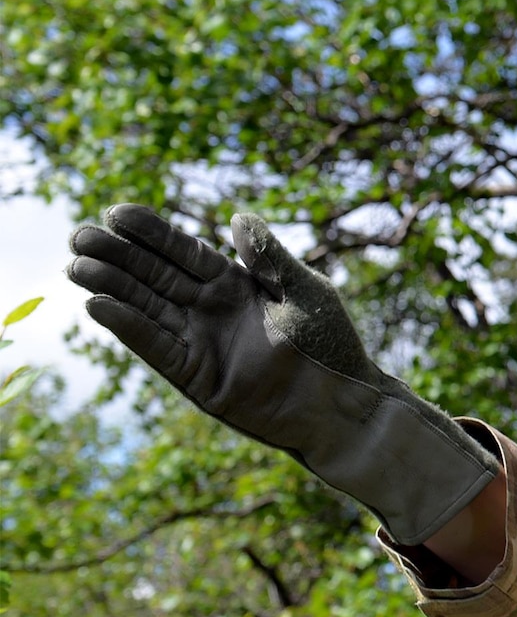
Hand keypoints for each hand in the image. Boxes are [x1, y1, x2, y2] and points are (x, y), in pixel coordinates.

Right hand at [68, 205, 497, 544]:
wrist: (340, 405)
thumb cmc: (333, 347)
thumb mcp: (306, 293)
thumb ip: (270, 259)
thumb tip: (238, 217)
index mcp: (238, 283)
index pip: (186, 251)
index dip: (152, 233)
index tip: (116, 212)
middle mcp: (212, 309)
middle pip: (155, 275)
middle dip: (118, 255)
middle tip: (79, 234)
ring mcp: (201, 342)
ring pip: (146, 307)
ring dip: (112, 287)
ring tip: (75, 265)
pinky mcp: (195, 376)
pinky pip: (155, 347)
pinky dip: (128, 327)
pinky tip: (98, 306)